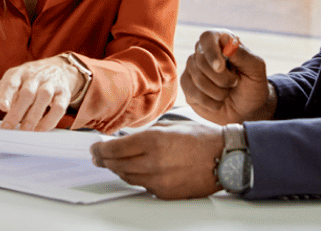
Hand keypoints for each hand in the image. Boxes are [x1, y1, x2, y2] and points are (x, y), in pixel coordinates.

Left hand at [0, 56, 84, 130]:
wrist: (58, 68)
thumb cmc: (27, 80)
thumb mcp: (8, 84)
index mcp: (17, 74)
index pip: (11, 82)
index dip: (6, 94)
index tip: (2, 107)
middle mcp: (34, 77)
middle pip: (27, 93)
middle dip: (18, 111)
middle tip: (8, 127)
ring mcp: (50, 84)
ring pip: (44, 97)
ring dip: (34, 115)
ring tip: (25, 130)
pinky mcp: (64, 94)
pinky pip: (59, 107)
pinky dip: (50, 120)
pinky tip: (40, 130)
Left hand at [89, 122, 222, 198]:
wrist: (226, 158)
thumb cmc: (202, 139)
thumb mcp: (170, 127)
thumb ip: (145, 135)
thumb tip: (125, 140)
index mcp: (153, 141)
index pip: (115, 149)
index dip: (100, 149)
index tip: (95, 148)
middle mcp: (153, 163)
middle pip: (117, 165)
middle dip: (104, 161)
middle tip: (98, 157)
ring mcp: (159, 181)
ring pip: (128, 178)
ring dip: (119, 170)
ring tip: (113, 164)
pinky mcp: (166, 193)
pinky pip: (144, 187)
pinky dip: (138, 178)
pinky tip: (137, 171)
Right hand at [180, 30, 275, 124]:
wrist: (248, 109)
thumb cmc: (253, 85)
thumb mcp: (255, 68)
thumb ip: (242, 54)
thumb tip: (224, 39)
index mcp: (221, 42)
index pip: (207, 37)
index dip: (212, 52)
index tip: (220, 68)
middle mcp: (204, 52)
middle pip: (200, 60)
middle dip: (221, 78)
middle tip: (234, 83)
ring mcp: (193, 69)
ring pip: (196, 77)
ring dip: (217, 91)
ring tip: (227, 93)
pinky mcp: (188, 86)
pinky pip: (192, 92)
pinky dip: (209, 101)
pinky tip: (217, 102)